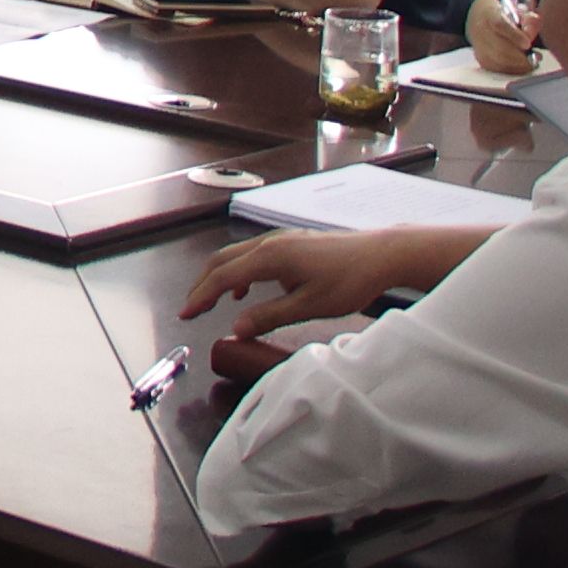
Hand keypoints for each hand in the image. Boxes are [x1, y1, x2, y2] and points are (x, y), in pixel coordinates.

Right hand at [178, 225, 480, 338]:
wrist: (382, 254)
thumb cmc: (349, 281)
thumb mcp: (309, 306)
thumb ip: (269, 316)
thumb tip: (236, 328)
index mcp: (269, 258)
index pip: (223, 277)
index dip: (201, 296)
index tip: (186, 314)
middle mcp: (268, 243)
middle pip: (221, 261)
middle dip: (202, 285)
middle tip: (192, 309)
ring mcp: (279, 239)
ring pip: (235, 256)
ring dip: (219, 278)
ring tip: (212, 303)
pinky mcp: (291, 242)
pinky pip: (252, 255)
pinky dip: (238, 272)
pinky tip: (246, 292)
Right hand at [465, 0, 540, 76]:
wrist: (479, 19)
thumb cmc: (505, 15)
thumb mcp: (520, 11)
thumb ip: (529, 21)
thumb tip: (530, 36)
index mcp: (490, 14)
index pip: (500, 24)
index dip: (514, 36)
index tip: (528, 44)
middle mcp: (480, 30)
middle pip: (499, 47)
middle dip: (520, 55)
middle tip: (536, 56)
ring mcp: (478, 46)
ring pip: (498, 60)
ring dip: (518, 64)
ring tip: (532, 61)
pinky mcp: (481, 58)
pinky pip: (497, 68)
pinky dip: (512, 69)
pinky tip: (522, 65)